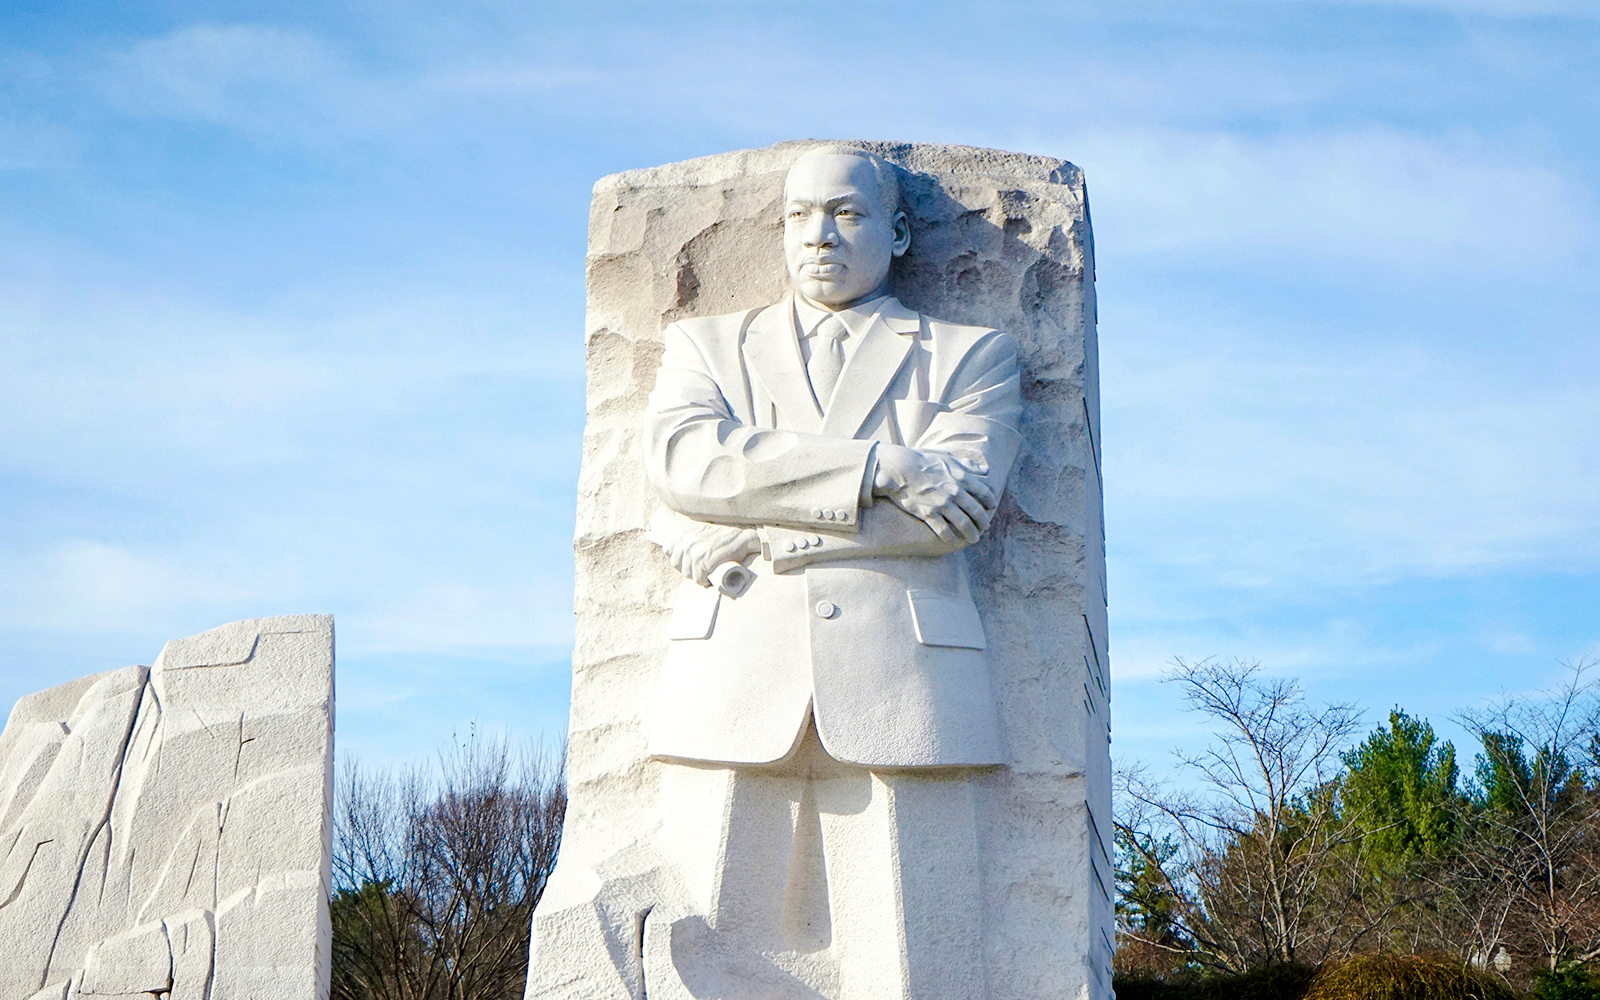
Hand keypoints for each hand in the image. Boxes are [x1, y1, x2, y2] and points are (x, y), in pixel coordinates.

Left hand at [658, 520, 761, 586]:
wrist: (744, 535)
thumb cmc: (725, 532)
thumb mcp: (701, 525)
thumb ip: (689, 532)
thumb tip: (680, 547)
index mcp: (683, 529)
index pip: (668, 550)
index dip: (679, 558)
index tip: (689, 560)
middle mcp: (686, 539)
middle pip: (676, 563)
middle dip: (687, 569)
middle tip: (699, 570)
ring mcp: (695, 549)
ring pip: (687, 573)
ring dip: (696, 576)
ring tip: (705, 574)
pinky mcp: (705, 559)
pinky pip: (698, 577)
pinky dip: (703, 581)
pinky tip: (709, 579)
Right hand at [872, 444, 996, 543]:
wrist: (899, 469)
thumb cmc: (923, 460)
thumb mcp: (948, 457)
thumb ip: (968, 465)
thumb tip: (986, 470)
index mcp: (961, 477)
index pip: (984, 492)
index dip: (990, 502)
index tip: (992, 507)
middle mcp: (955, 492)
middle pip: (976, 511)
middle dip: (983, 522)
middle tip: (985, 528)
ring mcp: (942, 504)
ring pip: (964, 524)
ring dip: (971, 534)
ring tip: (974, 539)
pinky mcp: (929, 514)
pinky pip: (944, 530)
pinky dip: (951, 537)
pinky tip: (953, 541)